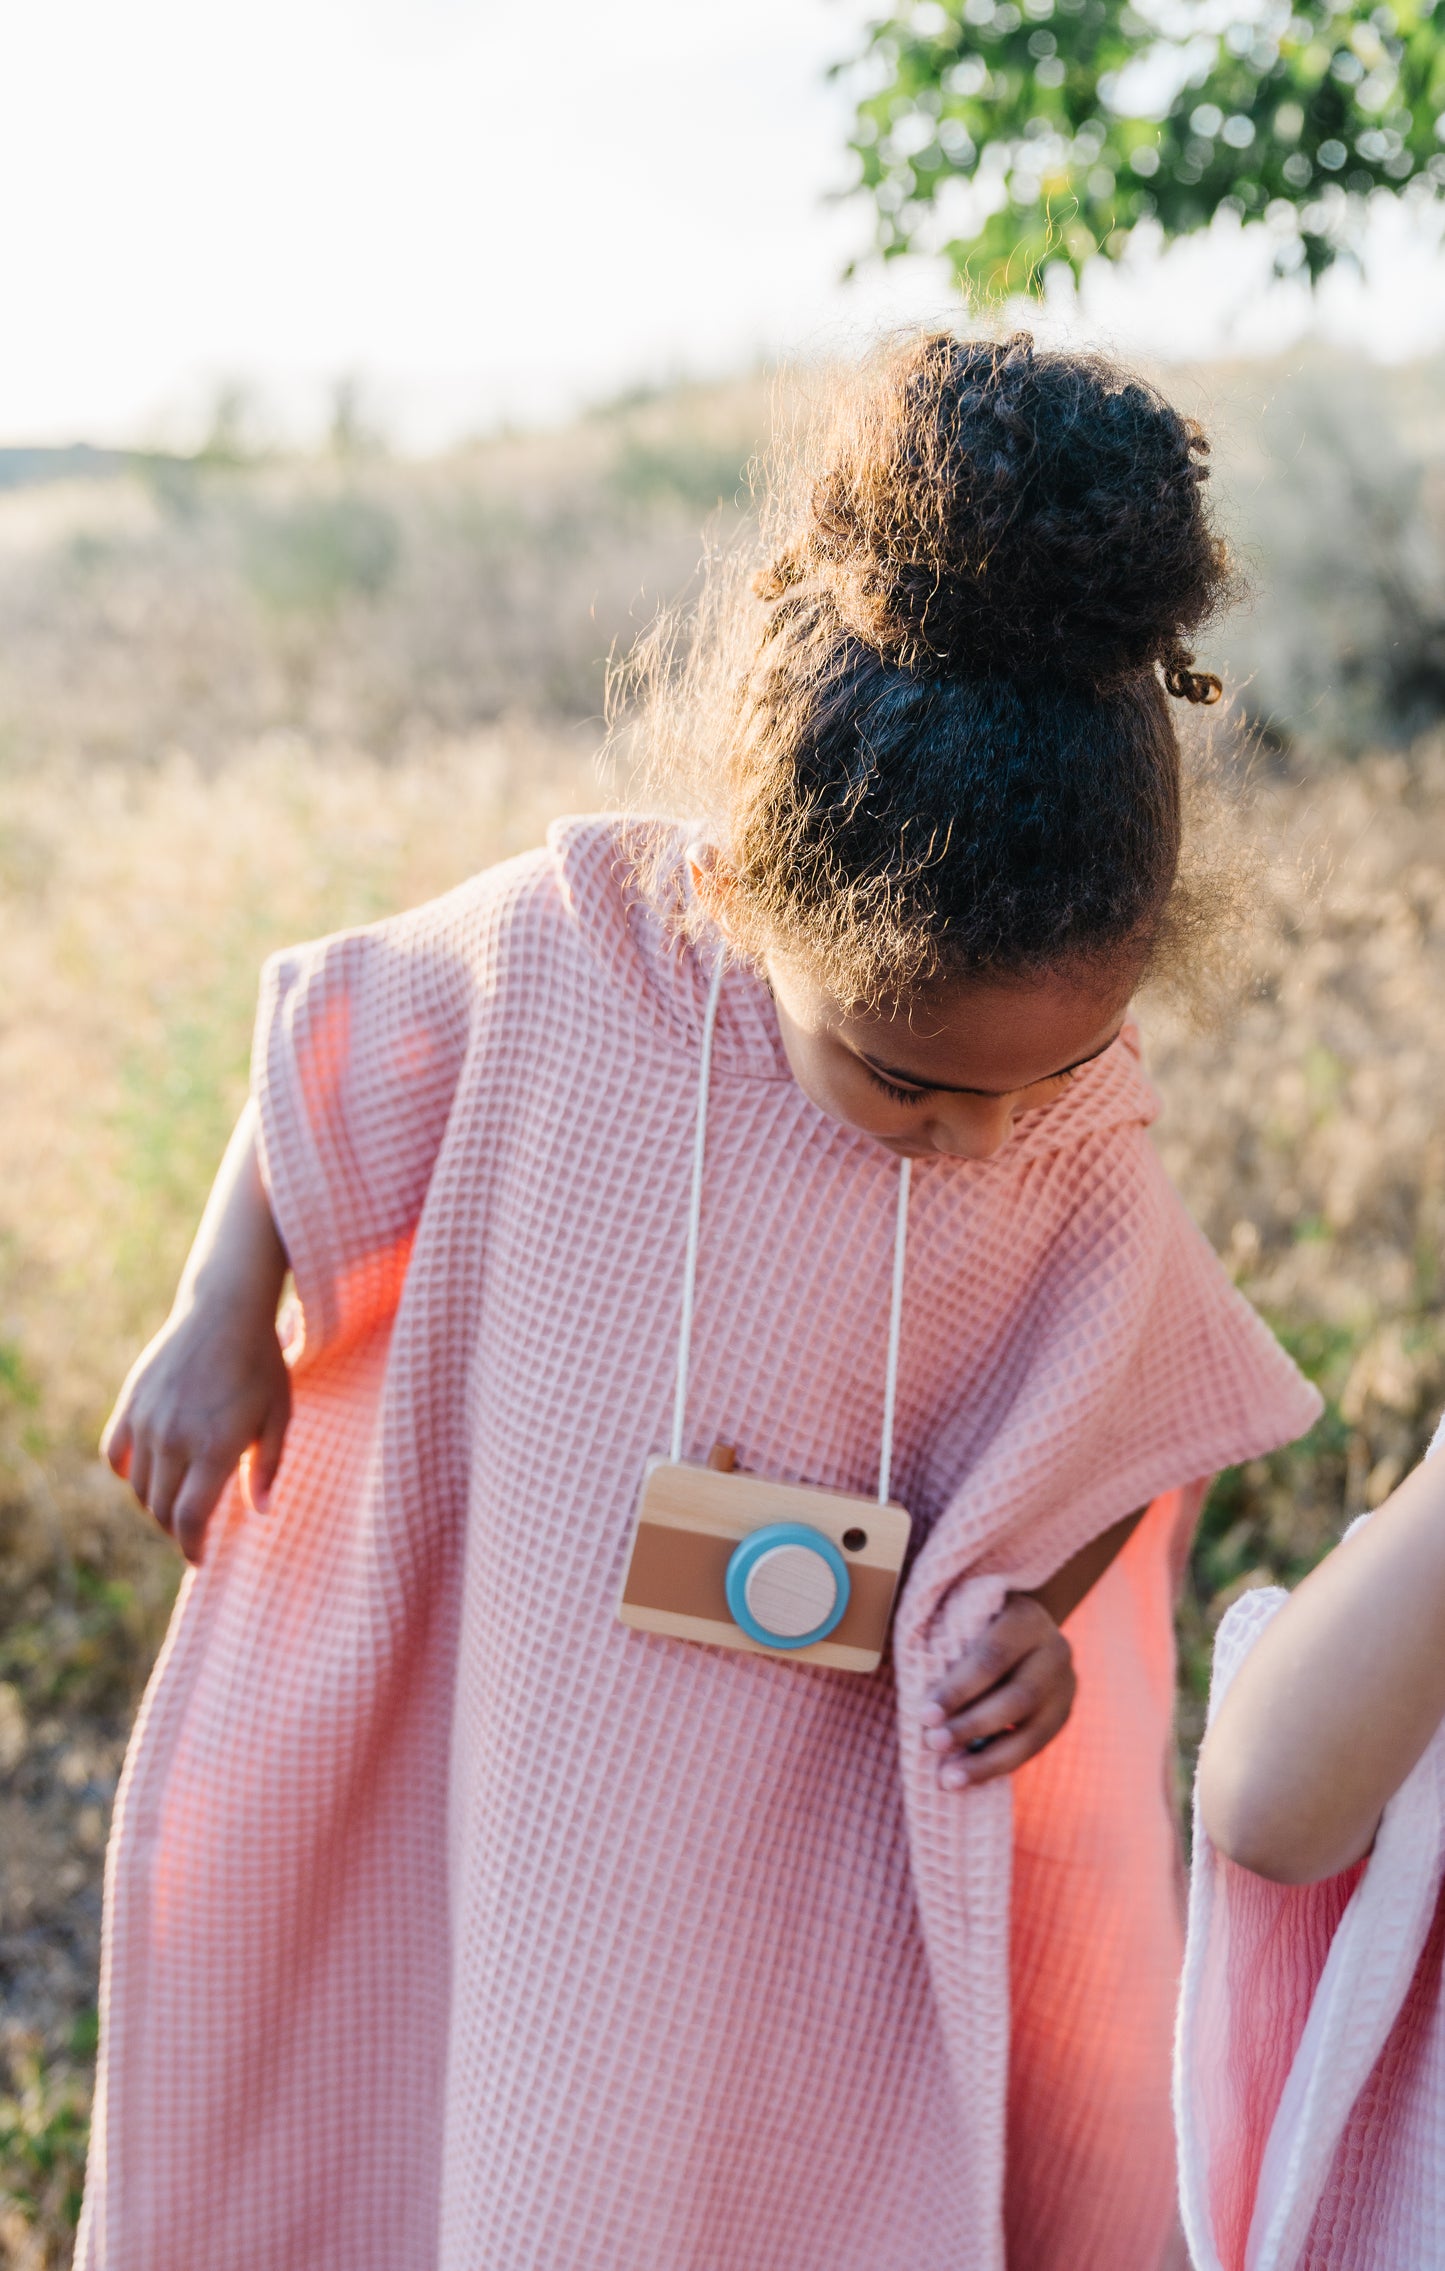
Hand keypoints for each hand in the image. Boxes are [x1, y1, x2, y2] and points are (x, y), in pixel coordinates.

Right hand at [102, 1297, 291, 1565]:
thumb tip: (259, 1511)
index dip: (192, 1547)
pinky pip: (115, 1454)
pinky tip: (148, 1474)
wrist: (224, 1311)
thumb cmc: (261, 1364)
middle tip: (194, 1529)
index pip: (189, 1518)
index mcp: (215, 1448)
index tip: (200, 1557)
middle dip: (177, 1529)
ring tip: (176, 1501)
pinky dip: (127, 1473)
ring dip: (155, 1504)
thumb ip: (268, 1467)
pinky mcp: (131, 1404)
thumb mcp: (279, 1415)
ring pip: (138, 1487)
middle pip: (161, 1509)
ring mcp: (148, 1421)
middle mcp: (175, 1439)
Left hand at [920, 1593, 1076, 1788]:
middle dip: (971, 1725)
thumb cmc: (973, 1623)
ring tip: (948, 1778)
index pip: (992, 1657)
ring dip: (987, 1760)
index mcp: (1027, 1617)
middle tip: (932, 1744)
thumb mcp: (962, 1614)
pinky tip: (969, 1777)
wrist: (1022, 1630)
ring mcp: (1065, 1685)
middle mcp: (1055, 1649)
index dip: (958, 1689)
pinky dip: (999, 1766)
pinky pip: (1034, 1748)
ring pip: (1031, 1732)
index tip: (924, 1715)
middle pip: (1016, 1697)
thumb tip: (892, 1669)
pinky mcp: (1063, 1715)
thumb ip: (940, 1636)